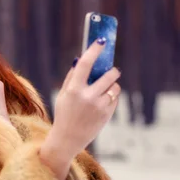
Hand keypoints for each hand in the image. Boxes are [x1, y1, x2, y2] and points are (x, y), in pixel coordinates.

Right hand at [48, 38, 120, 159]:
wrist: (68, 139)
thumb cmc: (64, 114)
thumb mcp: (63, 95)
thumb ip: (72, 77)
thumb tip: (81, 59)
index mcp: (74, 90)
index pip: (86, 64)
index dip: (94, 50)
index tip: (102, 40)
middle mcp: (88, 97)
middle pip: (109, 74)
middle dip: (112, 70)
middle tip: (111, 70)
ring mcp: (99, 106)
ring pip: (115, 86)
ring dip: (112, 84)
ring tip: (104, 89)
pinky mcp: (107, 114)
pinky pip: (115, 98)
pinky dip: (111, 96)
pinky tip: (102, 102)